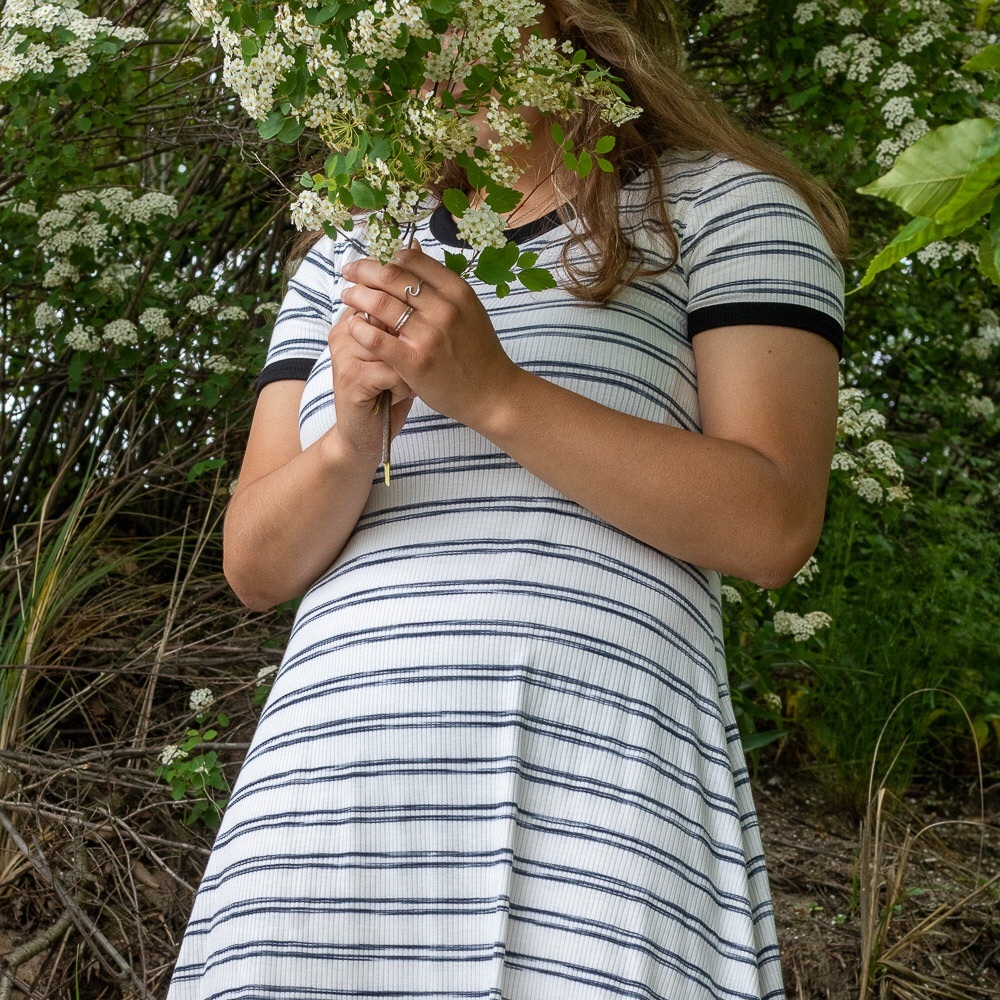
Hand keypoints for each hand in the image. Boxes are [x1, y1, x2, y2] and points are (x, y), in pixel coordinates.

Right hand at [327, 305, 413, 463]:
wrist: (367, 437)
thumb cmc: (388, 393)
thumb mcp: (397, 354)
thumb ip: (400, 326)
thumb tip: (425, 299)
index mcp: (353, 319)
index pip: (387, 300)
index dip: (408, 325)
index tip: (406, 350)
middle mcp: (344, 331)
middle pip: (393, 321)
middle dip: (409, 349)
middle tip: (405, 369)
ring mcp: (343, 352)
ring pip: (397, 346)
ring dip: (408, 370)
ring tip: (398, 384)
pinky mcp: (350, 376)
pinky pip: (394, 371)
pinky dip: (404, 387)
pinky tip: (393, 396)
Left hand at [340, 243, 520, 429]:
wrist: (492, 394)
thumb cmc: (478, 352)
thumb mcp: (468, 309)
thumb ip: (440, 284)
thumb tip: (411, 249)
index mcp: (457, 291)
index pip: (410, 261)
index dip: (384, 256)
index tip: (370, 261)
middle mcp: (444, 309)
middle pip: (391, 277)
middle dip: (363, 271)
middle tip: (349, 272)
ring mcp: (430, 336)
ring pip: (380, 304)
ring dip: (357, 296)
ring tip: (348, 295)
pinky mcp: (416, 362)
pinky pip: (378, 339)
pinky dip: (360, 328)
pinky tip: (352, 325)